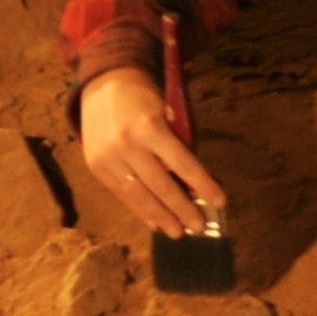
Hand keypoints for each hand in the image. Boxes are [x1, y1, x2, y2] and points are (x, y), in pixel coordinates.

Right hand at [78, 68, 225, 236]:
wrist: (101, 83)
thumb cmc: (143, 97)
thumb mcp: (166, 110)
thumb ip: (178, 142)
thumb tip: (195, 183)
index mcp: (150, 127)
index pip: (183, 164)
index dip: (203, 186)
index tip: (220, 203)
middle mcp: (127, 145)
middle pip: (161, 186)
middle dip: (183, 209)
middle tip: (199, 226)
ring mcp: (108, 158)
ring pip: (139, 196)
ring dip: (161, 217)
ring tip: (178, 232)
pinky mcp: (96, 167)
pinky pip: (121, 195)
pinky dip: (139, 210)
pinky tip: (154, 222)